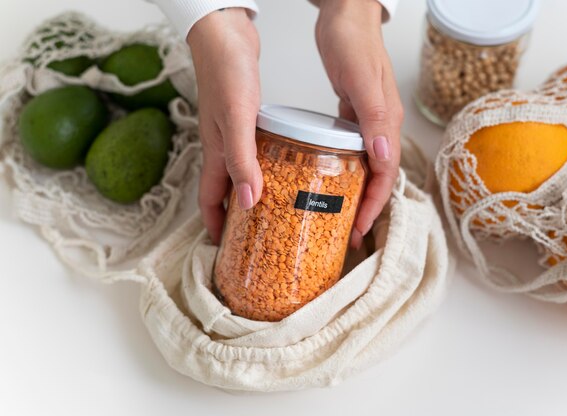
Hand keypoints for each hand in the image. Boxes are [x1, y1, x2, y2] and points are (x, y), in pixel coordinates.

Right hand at [187, 8, 262, 242]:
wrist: (225, 32)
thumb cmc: (226, 71)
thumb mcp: (236, 119)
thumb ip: (241, 160)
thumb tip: (249, 202)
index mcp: (216, 151)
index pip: (210, 199)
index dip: (216, 226)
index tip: (227, 250)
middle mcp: (222, 146)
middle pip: (225, 190)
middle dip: (235, 217)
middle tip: (255, 236)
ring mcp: (233, 132)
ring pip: (239, 172)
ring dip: (250, 193)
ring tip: (271, 209)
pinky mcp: (246, 118)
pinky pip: (253, 152)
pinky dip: (263, 167)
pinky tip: (280, 167)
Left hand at [316, 0, 403, 248]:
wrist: (347, 13)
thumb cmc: (353, 40)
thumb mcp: (360, 79)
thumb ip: (373, 117)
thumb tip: (383, 155)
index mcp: (386, 121)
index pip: (386, 174)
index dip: (374, 205)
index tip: (360, 228)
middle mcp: (380, 125)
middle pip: (378, 176)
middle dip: (366, 208)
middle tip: (348, 233)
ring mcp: (368, 120)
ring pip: (367, 166)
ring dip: (357, 193)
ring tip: (341, 215)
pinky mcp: (354, 114)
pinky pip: (355, 151)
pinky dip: (347, 170)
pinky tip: (334, 179)